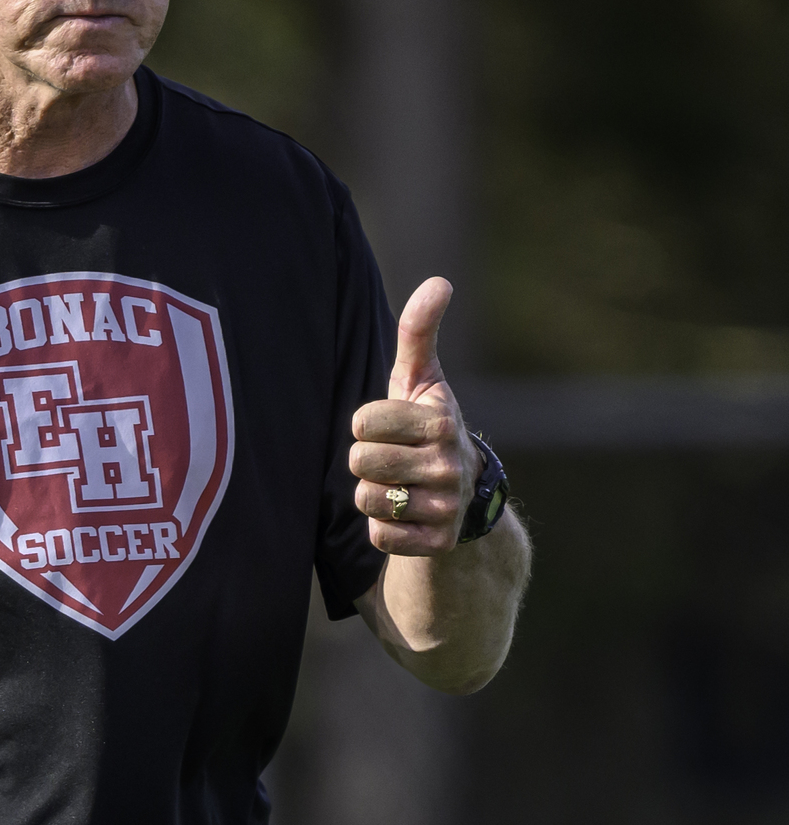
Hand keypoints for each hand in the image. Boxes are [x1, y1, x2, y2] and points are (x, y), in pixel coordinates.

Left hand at [350, 277, 478, 554]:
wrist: (464, 498)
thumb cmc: (426, 428)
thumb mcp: (422, 380)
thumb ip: (419, 332)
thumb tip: (440, 281)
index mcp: (441, 421)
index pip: (361, 424)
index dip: (366, 426)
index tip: (389, 428)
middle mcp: (448, 464)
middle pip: (359, 462)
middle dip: (365, 461)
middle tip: (392, 459)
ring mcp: (446, 507)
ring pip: (366, 500)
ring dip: (372, 495)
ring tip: (398, 486)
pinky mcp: (437, 543)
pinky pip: (379, 536)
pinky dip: (382, 528)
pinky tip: (404, 515)